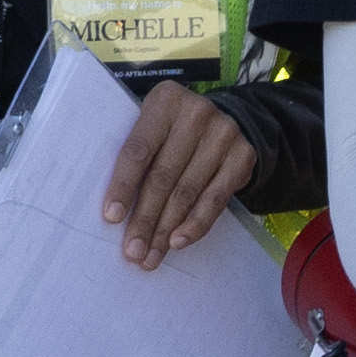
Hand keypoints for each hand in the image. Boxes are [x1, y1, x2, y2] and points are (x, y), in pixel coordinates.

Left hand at [102, 82, 257, 266]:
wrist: (223, 122)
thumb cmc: (171, 133)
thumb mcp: (151, 128)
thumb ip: (135, 158)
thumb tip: (114, 213)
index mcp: (165, 100)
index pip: (139, 150)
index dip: (124, 186)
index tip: (112, 217)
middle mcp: (197, 112)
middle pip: (163, 176)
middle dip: (145, 218)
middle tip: (132, 251)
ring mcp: (224, 133)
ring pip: (187, 191)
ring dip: (166, 230)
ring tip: (150, 255)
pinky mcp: (243, 155)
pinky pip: (215, 198)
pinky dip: (196, 224)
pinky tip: (179, 242)